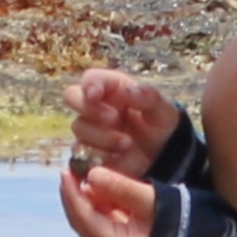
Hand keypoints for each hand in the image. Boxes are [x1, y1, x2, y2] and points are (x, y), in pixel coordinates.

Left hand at [57, 149, 156, 236]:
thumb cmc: (180, 222)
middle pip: (82, 223)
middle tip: (70, 170)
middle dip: (74, 196)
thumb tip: (91, 174)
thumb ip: (121, 188)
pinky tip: (99, 189)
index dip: (71, 194)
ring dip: (85, 200)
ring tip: (83, 175)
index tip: (65, 171)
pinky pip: (102, 224)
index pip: (83, 218)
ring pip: (90, 223)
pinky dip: (98, 206)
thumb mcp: (151, 200)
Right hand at [64, 65, 183, 174]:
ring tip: (127, 145)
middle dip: (90, 108)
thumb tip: (128, 92)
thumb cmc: (162, 125)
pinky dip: (98, 155)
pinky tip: (117, 158)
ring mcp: (91, 128)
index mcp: (113, 88)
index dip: (89, 85)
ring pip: (78, 127)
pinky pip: (81, 152)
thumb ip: (148, 97)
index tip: (94, 95)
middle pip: (72, 96)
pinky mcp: (89, 151)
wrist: (165, 156)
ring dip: (101, 137)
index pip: (91, 78)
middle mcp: (96, 105)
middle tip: (114, 120)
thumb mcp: (163, 109)